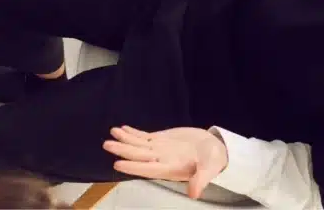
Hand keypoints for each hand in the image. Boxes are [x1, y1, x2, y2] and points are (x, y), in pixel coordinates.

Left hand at [103, 126, 228, 198]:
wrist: (216, 148)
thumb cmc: (213, 160)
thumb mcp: (210, 169)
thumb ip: (201, 180)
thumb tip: (194, 195)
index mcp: (170, 169)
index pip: (147, 169)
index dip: (132, 167)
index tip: (117, 164)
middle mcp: (161, 159)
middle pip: (138, 155)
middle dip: (122, 150)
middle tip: (107, 144)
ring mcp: (159, 149)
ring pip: (138, 144)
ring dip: (124, 139)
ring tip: (113, 132)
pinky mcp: (161, 139)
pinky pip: (144, 136)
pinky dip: (133, 133)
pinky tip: (123, 129)